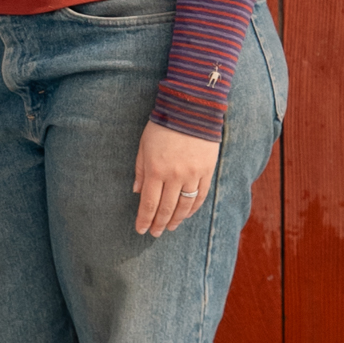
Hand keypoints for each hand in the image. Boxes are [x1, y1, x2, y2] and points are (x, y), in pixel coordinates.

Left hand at [134, 120, 219, 237]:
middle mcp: (174, 176)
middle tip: (155, 233)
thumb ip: (140, 170)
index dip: (144, 220)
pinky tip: (186, 214)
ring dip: (176, 220)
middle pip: (166, 208)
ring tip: (170, 227)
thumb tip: (137, 192)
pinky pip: (200, 196)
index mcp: (155, 170)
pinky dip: (192, 209)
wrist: (190, 109)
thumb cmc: (162, 126)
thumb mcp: (143, 145)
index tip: (141, 230)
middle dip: (159, 224)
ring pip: (184, 206)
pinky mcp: (206, 171)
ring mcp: (192, 175)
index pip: (149, 203)